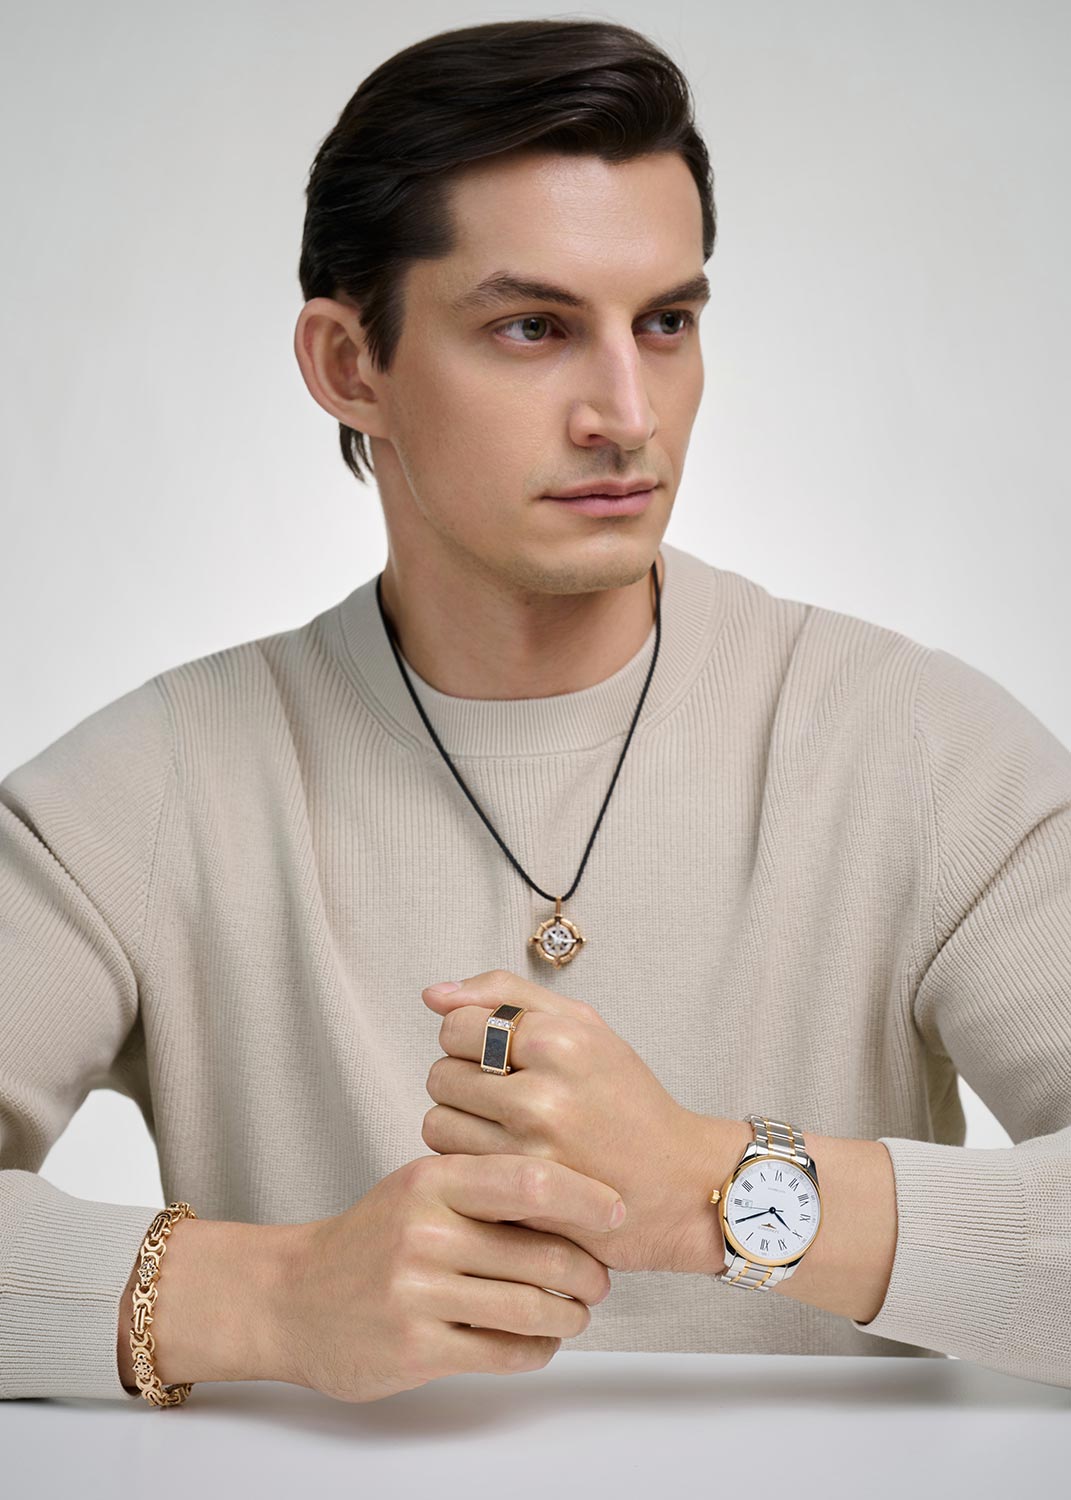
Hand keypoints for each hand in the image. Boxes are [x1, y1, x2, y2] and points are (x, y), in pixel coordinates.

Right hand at [279, 1153, 620, 1403]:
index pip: (529, 1180)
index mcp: (432, 1180)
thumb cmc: (373, 1237)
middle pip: (540, 1251)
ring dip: (569, 1315)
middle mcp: (424, 1232)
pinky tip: (539, 1341)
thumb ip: (485, 1185)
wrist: (292, 1296)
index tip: (617, 1211)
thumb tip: (576, 1194)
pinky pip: (503, 1353)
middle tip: (600, 1277)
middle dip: (587, 1270)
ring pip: (530, 1307)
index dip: (585, 1197)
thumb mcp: (420, 1188)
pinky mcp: (415, 1348)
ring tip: (576, 1312)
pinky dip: (536, 1350)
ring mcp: (417, 1293)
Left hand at [421, 969, 727, 1274]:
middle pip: (439, 1074)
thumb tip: (433, 995)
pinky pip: (453, 1166)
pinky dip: (468, 1164)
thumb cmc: (630, 1102)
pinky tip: (503, 1161)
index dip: (470, 1041)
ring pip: (436, 1123)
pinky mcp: (521, 1197)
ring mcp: (529, 1151)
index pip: (455, 1026)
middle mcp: (541, 1094)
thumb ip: (507, 996)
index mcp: (559, 1041)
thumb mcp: (586, 1028)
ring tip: (502, 1131)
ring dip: (459, 1125)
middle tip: (503, 1097)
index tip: (499, 1057)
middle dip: (462, 1083)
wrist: (682, 1186)